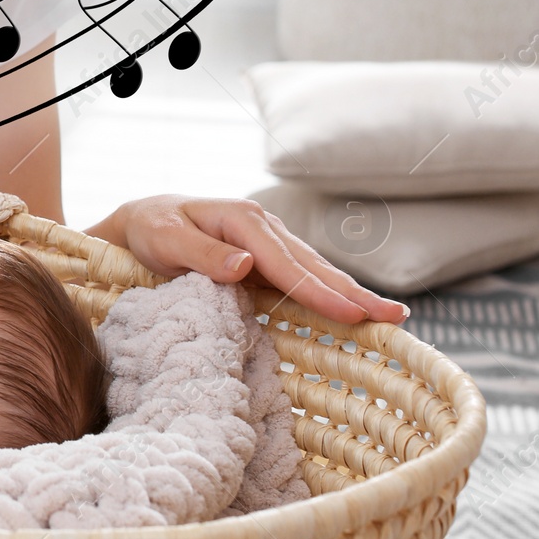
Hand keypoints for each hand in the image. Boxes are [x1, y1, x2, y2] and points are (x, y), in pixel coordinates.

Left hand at [91, 194, 408, 325]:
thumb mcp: (165, 239)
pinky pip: (303, 277)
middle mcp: (263, 227)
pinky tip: (353, 311)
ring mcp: (269, 241)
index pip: (286, 263)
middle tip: (396, 318)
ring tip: (391, 317)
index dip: (319, 291)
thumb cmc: (151, 229)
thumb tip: (245, 264)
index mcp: (242, 220)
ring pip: (315, 270)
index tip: (352, 315)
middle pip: (313, 265)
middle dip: (354, 293)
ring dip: (352, 294)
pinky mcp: (268, 257)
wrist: (143, 220)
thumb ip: (202, 254)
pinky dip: (330, 293)